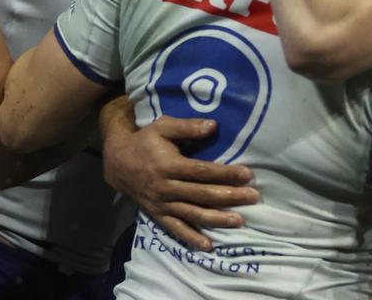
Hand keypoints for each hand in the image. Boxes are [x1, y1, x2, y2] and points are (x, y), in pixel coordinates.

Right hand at [103, 115, 259, 251]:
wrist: (117, 163)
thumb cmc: (144, 141)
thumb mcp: (162, 127)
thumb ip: (188, 126)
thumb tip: (214, 126)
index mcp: (169, 165)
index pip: (202, 171)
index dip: (225, 173)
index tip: (247, 174)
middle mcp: (166, 187)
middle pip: (202, 194)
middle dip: (230, 196)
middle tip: (253, 198)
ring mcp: (161, 204)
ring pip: (193, 214)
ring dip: (217, 219)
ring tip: (239, 221)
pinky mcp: (157, 215)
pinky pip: (176, 229)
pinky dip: (191, 238)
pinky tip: (209, 245)